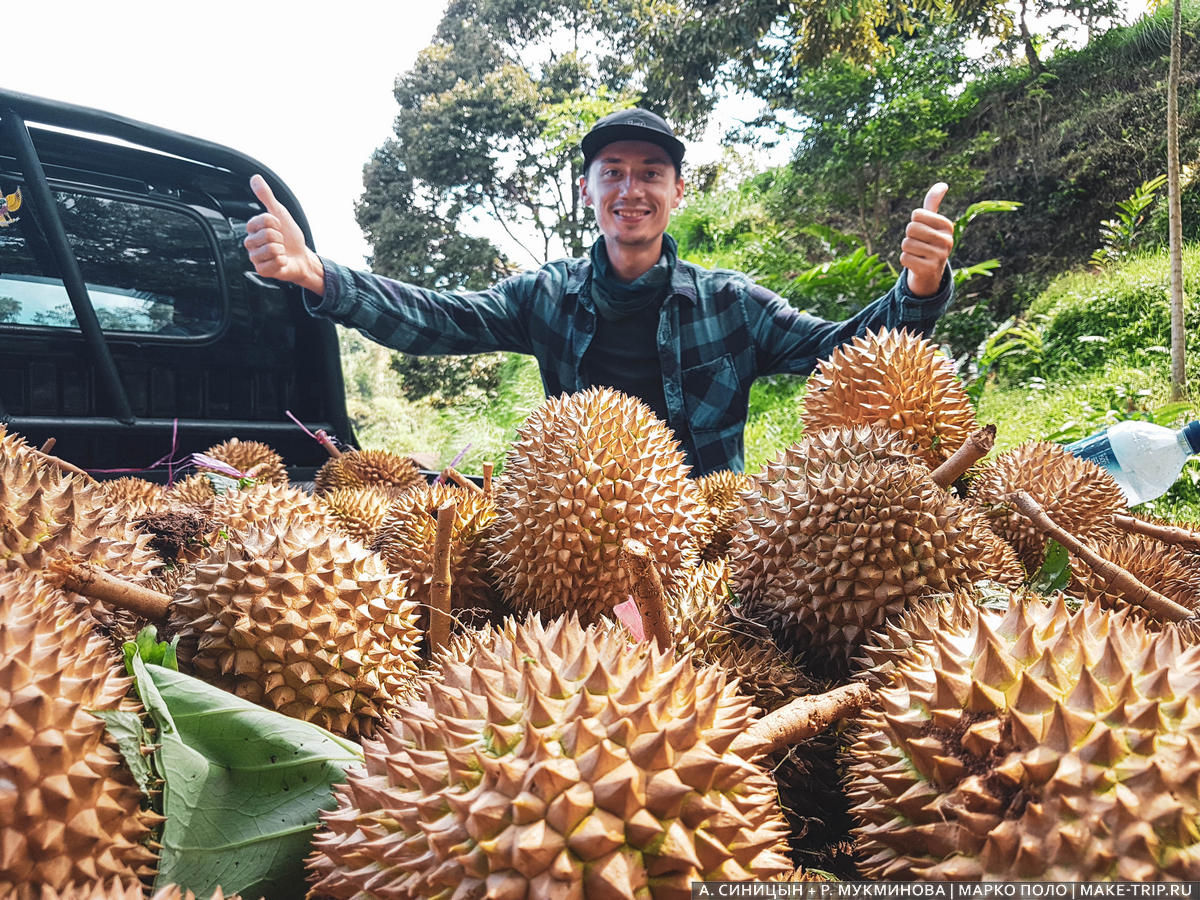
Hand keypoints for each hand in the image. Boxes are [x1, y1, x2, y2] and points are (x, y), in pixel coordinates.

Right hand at [244, 175, 325, 294]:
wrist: (302, 258)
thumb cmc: (290, 237)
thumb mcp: (280, 213)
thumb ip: (266, 196)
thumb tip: (255, 178)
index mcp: (253, 229)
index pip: (262, 220)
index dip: (275, 223)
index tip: (279, 227)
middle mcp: (251, 243)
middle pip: (266, 235)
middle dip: (279, 237)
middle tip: (281, 241)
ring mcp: (255, 258)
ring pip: (269, 249)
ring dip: (281, 250)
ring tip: (281, 251)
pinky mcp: (262, 270)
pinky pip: (273, 263)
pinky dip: (282, 262)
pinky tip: (282, 261)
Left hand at [900, 182, 953, 297]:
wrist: (930, 271)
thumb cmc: (928, 241)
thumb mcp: (932, 222)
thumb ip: (933, 203)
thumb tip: (943, 184)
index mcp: (947, 225)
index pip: (917, 214)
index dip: (914, 222)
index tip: (923, 231)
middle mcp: (947, 240)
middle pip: (911, 228)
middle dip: (909, 236)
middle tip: (919, 244)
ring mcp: (939, 256)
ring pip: (906, 244)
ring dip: (907, 249)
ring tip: (918, 254)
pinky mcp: (929, 270)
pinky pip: (904, 258)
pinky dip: (906, 261)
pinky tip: (916, 263)